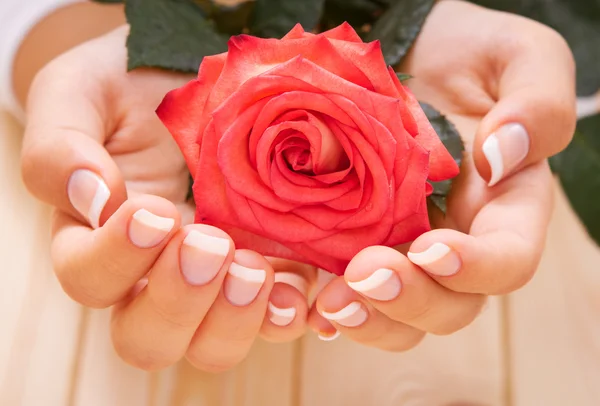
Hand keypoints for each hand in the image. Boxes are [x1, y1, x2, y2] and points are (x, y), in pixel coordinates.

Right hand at [20, 26, 312, 371]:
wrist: (188, 75)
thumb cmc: (128, 87)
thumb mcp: (79, 94)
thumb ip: (60, 148)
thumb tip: (92, 200)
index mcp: (96, 240)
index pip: (87, 279)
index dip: (116, 259)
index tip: (153, 210)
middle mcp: (150, 276)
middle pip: (146, 338)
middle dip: (179, 303)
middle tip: (208, 245)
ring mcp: (211, 280)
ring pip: (212, 345)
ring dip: (235, 319)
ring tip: (255, 269)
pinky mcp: (263, 269)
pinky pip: (274, 317)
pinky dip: (288, 311)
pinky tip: (301, 288)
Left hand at [309, 0, 575, 347]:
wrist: (404, 53)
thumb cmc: (464, 53)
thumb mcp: (516, 57)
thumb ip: (537, 106)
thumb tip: (502, 156)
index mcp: (503, 207)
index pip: (507, 260)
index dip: (476, 268)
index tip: (434, 249)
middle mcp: (456, 241)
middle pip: (450, 305)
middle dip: (410, 301)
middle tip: (365, 275)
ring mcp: (401, 248)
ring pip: (398, 316)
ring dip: (367, 319)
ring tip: (330, 303)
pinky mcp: (351, 243)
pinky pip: (346, 294)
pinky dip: (328, 308)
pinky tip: (303, 303)